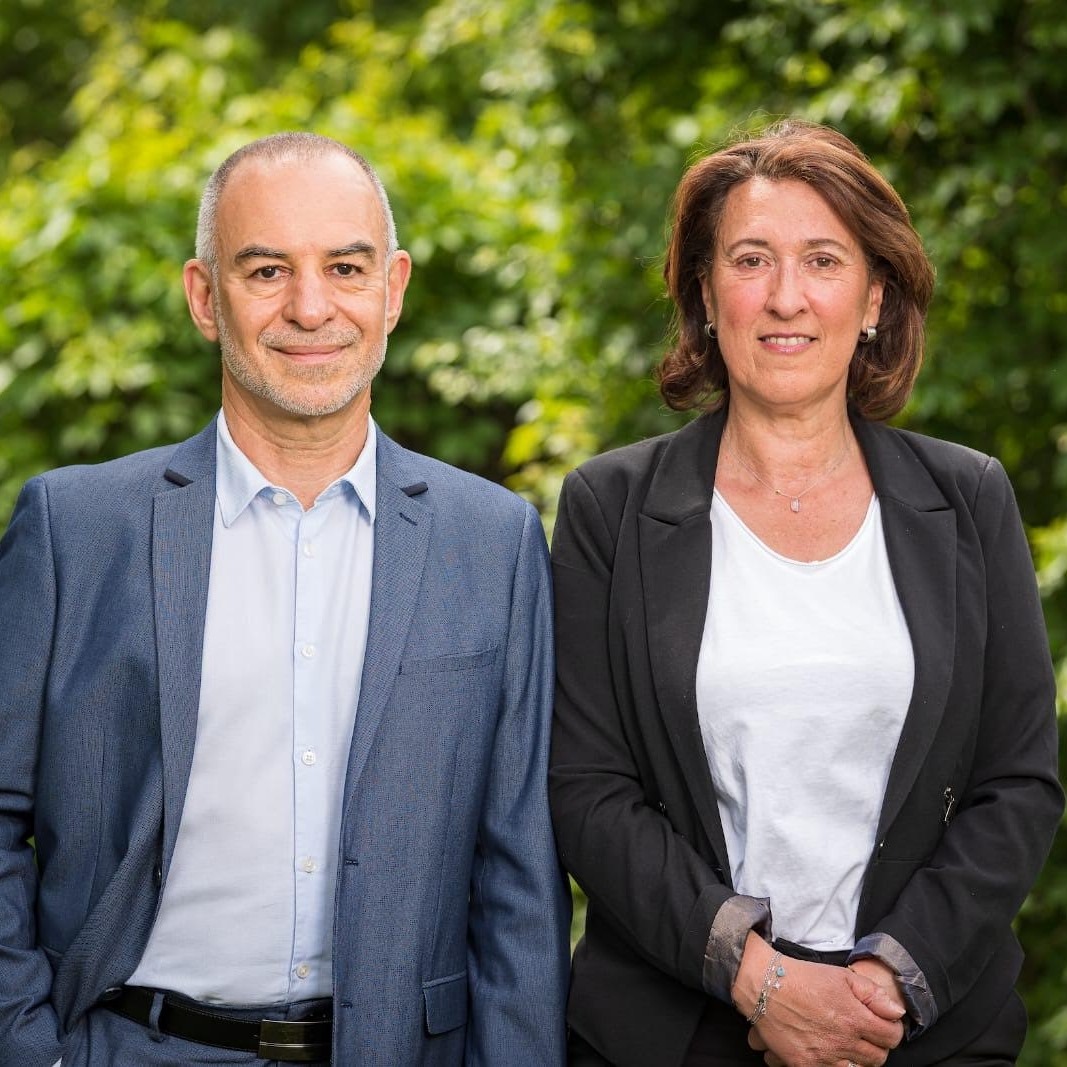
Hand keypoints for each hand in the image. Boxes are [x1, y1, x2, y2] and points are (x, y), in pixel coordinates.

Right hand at [735, 942, 902, 1066]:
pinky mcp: (807, 1066)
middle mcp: (843, 1042)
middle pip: (878, 1058)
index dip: (892, 1029)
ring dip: (858, 1058)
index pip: (891, 1037)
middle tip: (865, 1034)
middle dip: (877, 1045)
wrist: (765, 986)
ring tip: (847, 1044)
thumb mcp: (841, 975)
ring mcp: (825, 1057)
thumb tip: (897, 1012)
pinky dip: (836, 1065)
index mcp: (855, 1018)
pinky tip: (831, 1052)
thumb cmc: (804, 978)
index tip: (884, 1024)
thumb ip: (873, 994)